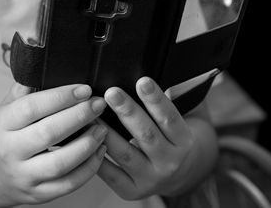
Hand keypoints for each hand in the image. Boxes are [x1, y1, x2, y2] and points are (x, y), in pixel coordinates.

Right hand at [0, 83, 107, 205]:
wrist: (0, 175)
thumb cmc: (12, 135)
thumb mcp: (9, 108)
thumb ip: (24, 89)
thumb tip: (40, 64)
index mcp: (4, 124)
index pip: (32, 107)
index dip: (61, 97)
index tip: (84, 89)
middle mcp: (11, 150)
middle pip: (47, 134)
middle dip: (78, 117)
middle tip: (98, 105)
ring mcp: (25, 174)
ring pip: (60, 163)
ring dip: (87, 144)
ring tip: (102, 129)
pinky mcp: (40, 193)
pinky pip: (68, 184)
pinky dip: (89, 168)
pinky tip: (99, 151)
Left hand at [97, 77, 196, 199]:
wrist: (177, 174)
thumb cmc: (172, 139)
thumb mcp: (180, 121)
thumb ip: (171, 100)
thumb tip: (149, 80)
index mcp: (184, 142)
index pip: (170, 118)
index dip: (156, 100)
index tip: (142, 81)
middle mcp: (169, 162)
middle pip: (146, 135)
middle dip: (128, 112)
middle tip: (112, 93)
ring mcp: (150, 179)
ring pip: (125, 153)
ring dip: (106, 132)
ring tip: (91, 113)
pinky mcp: (131, 190)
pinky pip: (110, 173)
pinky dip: (97, 156)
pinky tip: (86, 138)